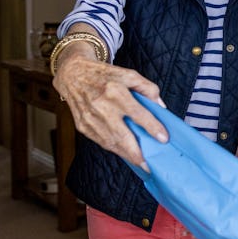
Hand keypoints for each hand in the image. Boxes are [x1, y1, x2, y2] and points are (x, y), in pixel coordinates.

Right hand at [52, 54, 166, 169]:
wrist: (73, 75)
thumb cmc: (104, 75)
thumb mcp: (129, 74)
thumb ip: (148, 89)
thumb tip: (161, 107)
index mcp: (115, 91)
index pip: (138, 113)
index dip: (152, 127)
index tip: (164, 138)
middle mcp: (101, 106)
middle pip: (121, 135)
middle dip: (136, 153)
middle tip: (150, 164)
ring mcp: (90, 118)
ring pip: (110, 142)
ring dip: (126, 155)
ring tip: (141, 162)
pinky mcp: (83, 126)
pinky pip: (101, 142)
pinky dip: (115, 149)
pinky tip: (126, 153)